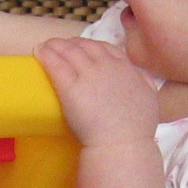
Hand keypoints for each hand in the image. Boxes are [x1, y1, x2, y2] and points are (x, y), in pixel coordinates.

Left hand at [35, 37, 159, 147]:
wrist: (121, 143)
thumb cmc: (136, 129)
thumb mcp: (149, 99)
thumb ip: (144, 83)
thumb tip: (139, 77)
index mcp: (125, 69)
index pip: (106, 48)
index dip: (91, 46)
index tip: (82, 48)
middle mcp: (106, 66)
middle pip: (85, 47)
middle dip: (71, 44)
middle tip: (59, 45)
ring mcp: (88, 75)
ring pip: (69, 52)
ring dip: (55, 46)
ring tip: (45, 46)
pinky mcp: (70, 88)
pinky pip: (56, 65)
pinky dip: (46, 55)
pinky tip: (38, 52)